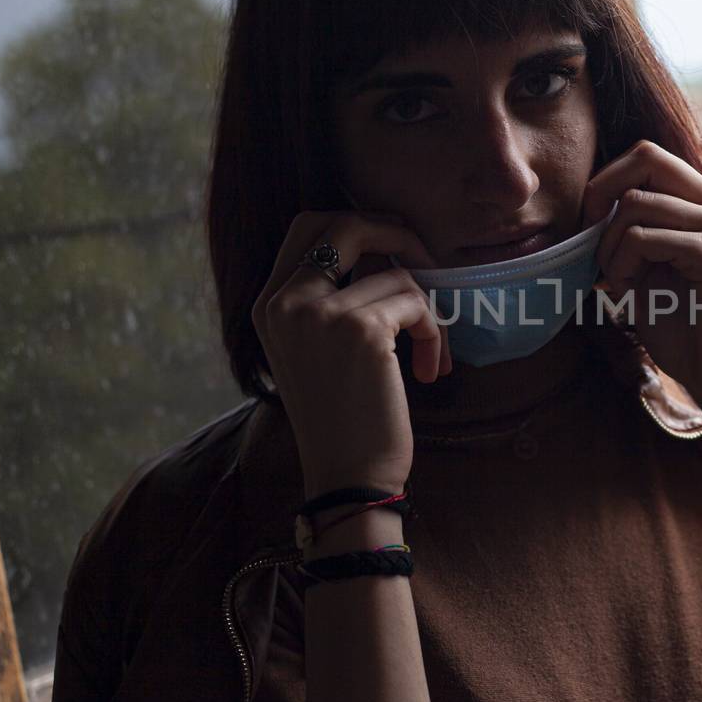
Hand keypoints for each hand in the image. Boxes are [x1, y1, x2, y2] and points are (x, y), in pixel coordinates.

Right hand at [251, 211, 451, 497]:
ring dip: (426, 312)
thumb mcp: (318, 349)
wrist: (349, 478)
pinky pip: (416, 303)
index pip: (308, 227)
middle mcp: (285, 303)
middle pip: (343, 222)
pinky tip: (430, 371)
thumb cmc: (344, 419)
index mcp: (267, 305)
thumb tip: (386, 248)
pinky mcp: (361, 330)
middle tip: (427, 262)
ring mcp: (319, 313)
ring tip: (429, 355)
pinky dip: (433, 334)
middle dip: (395, 232)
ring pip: (396, 272)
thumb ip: (332, 298)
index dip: (360, 225)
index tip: (396, 248)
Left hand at [580, 140, 701, 421]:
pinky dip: (620, 264)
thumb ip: (634, 236)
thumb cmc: (693, 337)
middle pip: (645, 157)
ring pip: (635, 203)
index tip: (590, 225)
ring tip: (618, 282)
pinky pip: (641, 237)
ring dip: (609, 246)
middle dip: (601, 195)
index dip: (608, 182)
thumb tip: (588, 209)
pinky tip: (626, 291)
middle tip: (590, 241)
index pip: (650, 157)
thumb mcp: (654, 274)